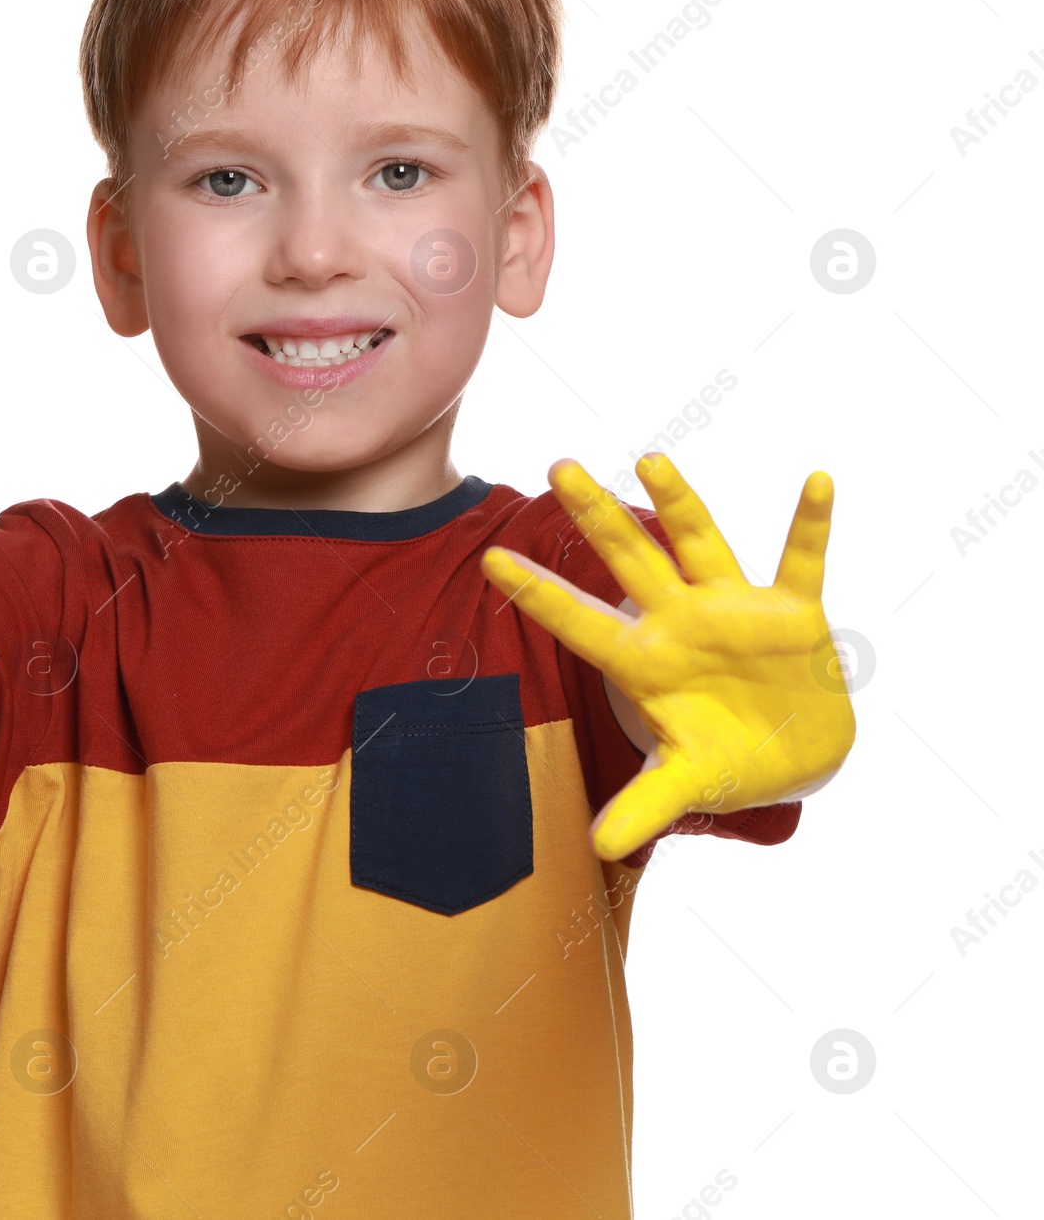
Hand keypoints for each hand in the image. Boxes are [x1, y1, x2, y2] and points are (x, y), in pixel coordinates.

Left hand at [480, 454, 855, 861]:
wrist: (798, 757)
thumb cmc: (727, 760)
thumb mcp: (685, 783)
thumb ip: (643, 805)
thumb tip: (598, 848)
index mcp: (645, 660)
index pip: (579, 621)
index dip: (538, 593)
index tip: (489, 558)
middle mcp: (681, 621)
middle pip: (629, 560)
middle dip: (595, 516)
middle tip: (557, 465)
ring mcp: (735, 610)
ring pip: (700, 543)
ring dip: (679, 503)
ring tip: (650, 458)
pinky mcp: (793, 612)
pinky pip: (802, 561)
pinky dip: (811, 525)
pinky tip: (819, 481)